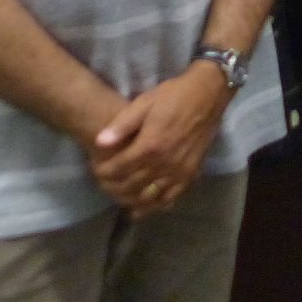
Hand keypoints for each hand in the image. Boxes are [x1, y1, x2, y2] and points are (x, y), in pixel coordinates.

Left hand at [89, 62, 228, 216]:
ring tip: (120, 196)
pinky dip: (156, 205)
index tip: (95, 168)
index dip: (103, 172)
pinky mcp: (191, 174)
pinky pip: (171, 197)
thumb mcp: (144, 102)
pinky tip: (146, 206)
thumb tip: (99, 143)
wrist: (207, 95)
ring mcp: (179, 171)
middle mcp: (164, 164)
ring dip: (132, 199)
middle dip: (114, 187)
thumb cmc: (173, 96)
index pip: (119, 169)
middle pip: (132, 186)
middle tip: (104, 183)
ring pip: (150, 196)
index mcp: (150, 146)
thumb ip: (122, 125)